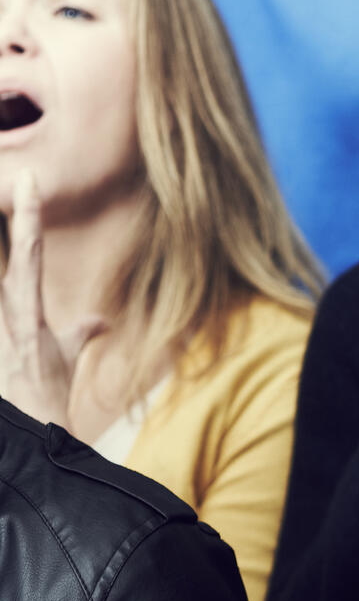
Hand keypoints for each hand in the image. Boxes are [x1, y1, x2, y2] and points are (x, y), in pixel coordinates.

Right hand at [0, 171, 103, 427]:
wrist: (33, 425)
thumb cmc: (44, 389)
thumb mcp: (67, 354)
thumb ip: (81, 332)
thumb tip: (102, 320)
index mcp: (24, 305)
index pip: (27, 253)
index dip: (28, 219)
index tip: (32, 183)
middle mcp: (13, 306)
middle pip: (19, 250)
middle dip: (20, 212)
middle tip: (29, 174)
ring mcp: (13, 320)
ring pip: (16, 265)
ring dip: (15, 231)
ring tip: (26, 192)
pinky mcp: (18, 336)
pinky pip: (19, 292)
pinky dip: (21, 264)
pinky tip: (18, 244)